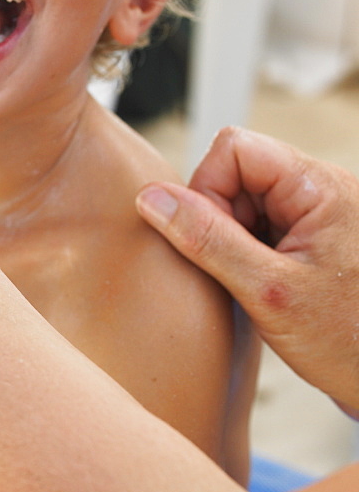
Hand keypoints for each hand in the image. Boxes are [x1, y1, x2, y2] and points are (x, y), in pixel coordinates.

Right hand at [136, 127, 358, 416]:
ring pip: (240, 199)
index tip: (213, 240)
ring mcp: (317, 212)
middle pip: (233, 171)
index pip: (233, 148)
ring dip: (230, 239)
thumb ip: (207, 239)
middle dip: (218, 219)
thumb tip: (152, 199)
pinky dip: (244, 252)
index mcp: (321, 187)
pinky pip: (256, 223)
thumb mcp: (268, 291)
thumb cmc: (350, 342)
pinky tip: (260, 285)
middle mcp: (322, 189)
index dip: (206, 188)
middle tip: (237, 270)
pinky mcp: (311, 235)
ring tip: (254, 282)